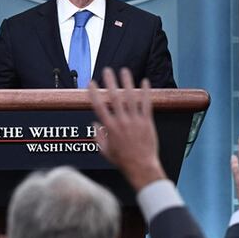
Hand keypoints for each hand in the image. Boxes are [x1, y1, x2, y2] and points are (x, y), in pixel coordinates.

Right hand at [87, 67, 165, 190]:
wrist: (141, 167)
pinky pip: (146, 104)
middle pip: (115, 97)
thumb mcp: (105, 151)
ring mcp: (135, 121)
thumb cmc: (123, 161)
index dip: (94, 93)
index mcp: (110, 128)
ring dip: (127, 82)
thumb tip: (94, 125)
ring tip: (124, 71)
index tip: (91, 83)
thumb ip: (98, 137)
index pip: (99, 106)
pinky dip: (145, 92)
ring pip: (131, 97)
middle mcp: (122, 122)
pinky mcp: (147, 122)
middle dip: (110, 82)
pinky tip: (145, 81)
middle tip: (107, 70)